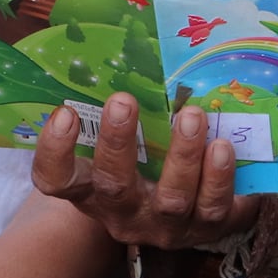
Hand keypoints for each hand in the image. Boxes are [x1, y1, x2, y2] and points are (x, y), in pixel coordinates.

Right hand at [32, 94, 258, 248]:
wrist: (192, 216)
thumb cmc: (148, 163)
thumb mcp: (127, 142)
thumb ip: (122, 112)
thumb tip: (131, 47)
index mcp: (91, 189)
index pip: (56, 179)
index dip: (55, 151)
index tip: (65, 113)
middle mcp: (122, 213)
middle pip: (113, 185)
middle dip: (118, 143)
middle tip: (124, 101)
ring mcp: (164, 226)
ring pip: (171, 200)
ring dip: (182, 156)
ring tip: (192, 115)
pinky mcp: (205, 230)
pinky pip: (213, 209)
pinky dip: (219, 178)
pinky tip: (222, 147)